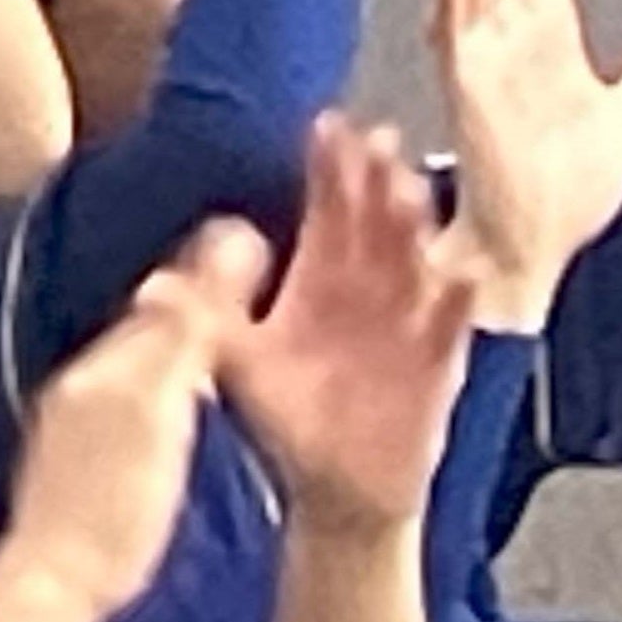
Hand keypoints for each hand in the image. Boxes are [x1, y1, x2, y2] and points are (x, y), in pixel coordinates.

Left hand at [1, 220, 272, 617]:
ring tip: (230, 352)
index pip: (164, 301)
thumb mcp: (155, 411)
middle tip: (252, 297)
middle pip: (148, 330)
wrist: (59, 584)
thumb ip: (179, 337)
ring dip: (179, 355)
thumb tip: (206, 255)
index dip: (212, 278)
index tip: (259, 256)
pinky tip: (184, 416)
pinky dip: (162, 396)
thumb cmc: (113, 504)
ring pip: (136, 369)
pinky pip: (128, 407)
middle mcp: (83, 384)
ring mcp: (74, 427)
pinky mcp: (79, 467)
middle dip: (195, 312)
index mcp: (104, 364)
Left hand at [218, 116, 478, 533]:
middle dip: (377, 182)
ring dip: (416, 229)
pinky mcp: (433, 364)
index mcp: (321, 283)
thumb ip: (211, 324)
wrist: (339, 493)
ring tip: (411, 191)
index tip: (328, 127)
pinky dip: (456, 302)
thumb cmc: (291, 422)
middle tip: (378, 140)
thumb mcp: (244, 368)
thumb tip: (159, 283)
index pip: (328, 214)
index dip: (328, 172)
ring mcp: (405, 323)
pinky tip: (461, 272)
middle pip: (374, 226)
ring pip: (414, 263)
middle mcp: (367, 293)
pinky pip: (448, 328)